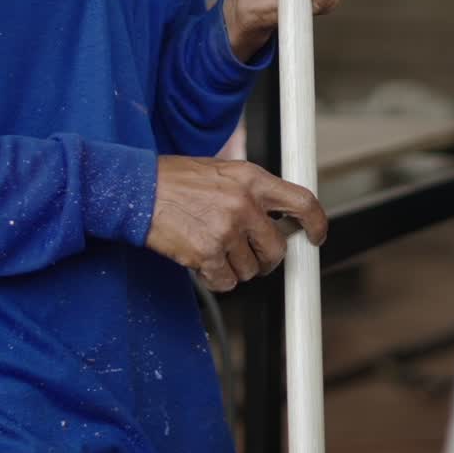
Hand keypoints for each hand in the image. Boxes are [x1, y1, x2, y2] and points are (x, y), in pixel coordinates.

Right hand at [145, 156, 326, 292]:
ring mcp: (227, 229)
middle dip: (264, 258)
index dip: (316, 223)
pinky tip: (200, 259)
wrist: (137, 189)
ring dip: (234, 266)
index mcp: (251, 178)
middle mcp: (244, 203)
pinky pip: (226, 282)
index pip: (302, 201)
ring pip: (251, 269)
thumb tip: (275, 217)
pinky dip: (215, 278)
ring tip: (211, 245)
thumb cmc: (175, 180)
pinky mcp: (208, 253)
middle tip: (245, 252)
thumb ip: (250, 191)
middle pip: (277, 249)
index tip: (316, 236)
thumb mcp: (221, 171)